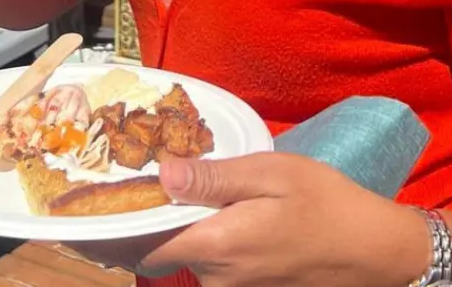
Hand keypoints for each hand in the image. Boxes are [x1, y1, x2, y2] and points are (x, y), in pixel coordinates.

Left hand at [72, 153, 431, 286]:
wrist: (375, 254)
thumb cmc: (326, 204)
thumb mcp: (272, 175)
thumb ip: (215, 178)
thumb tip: (161, 175)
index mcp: (216, 246)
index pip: (139, 245)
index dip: (104, 228)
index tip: (76, 208)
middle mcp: (214, 278)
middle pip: (153, 254)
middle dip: (128, 227)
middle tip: (111, 188)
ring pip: (178, 258)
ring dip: (162, 230)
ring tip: (152, 189)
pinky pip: (204, 264)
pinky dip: (191, 238)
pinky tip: (200, 209)